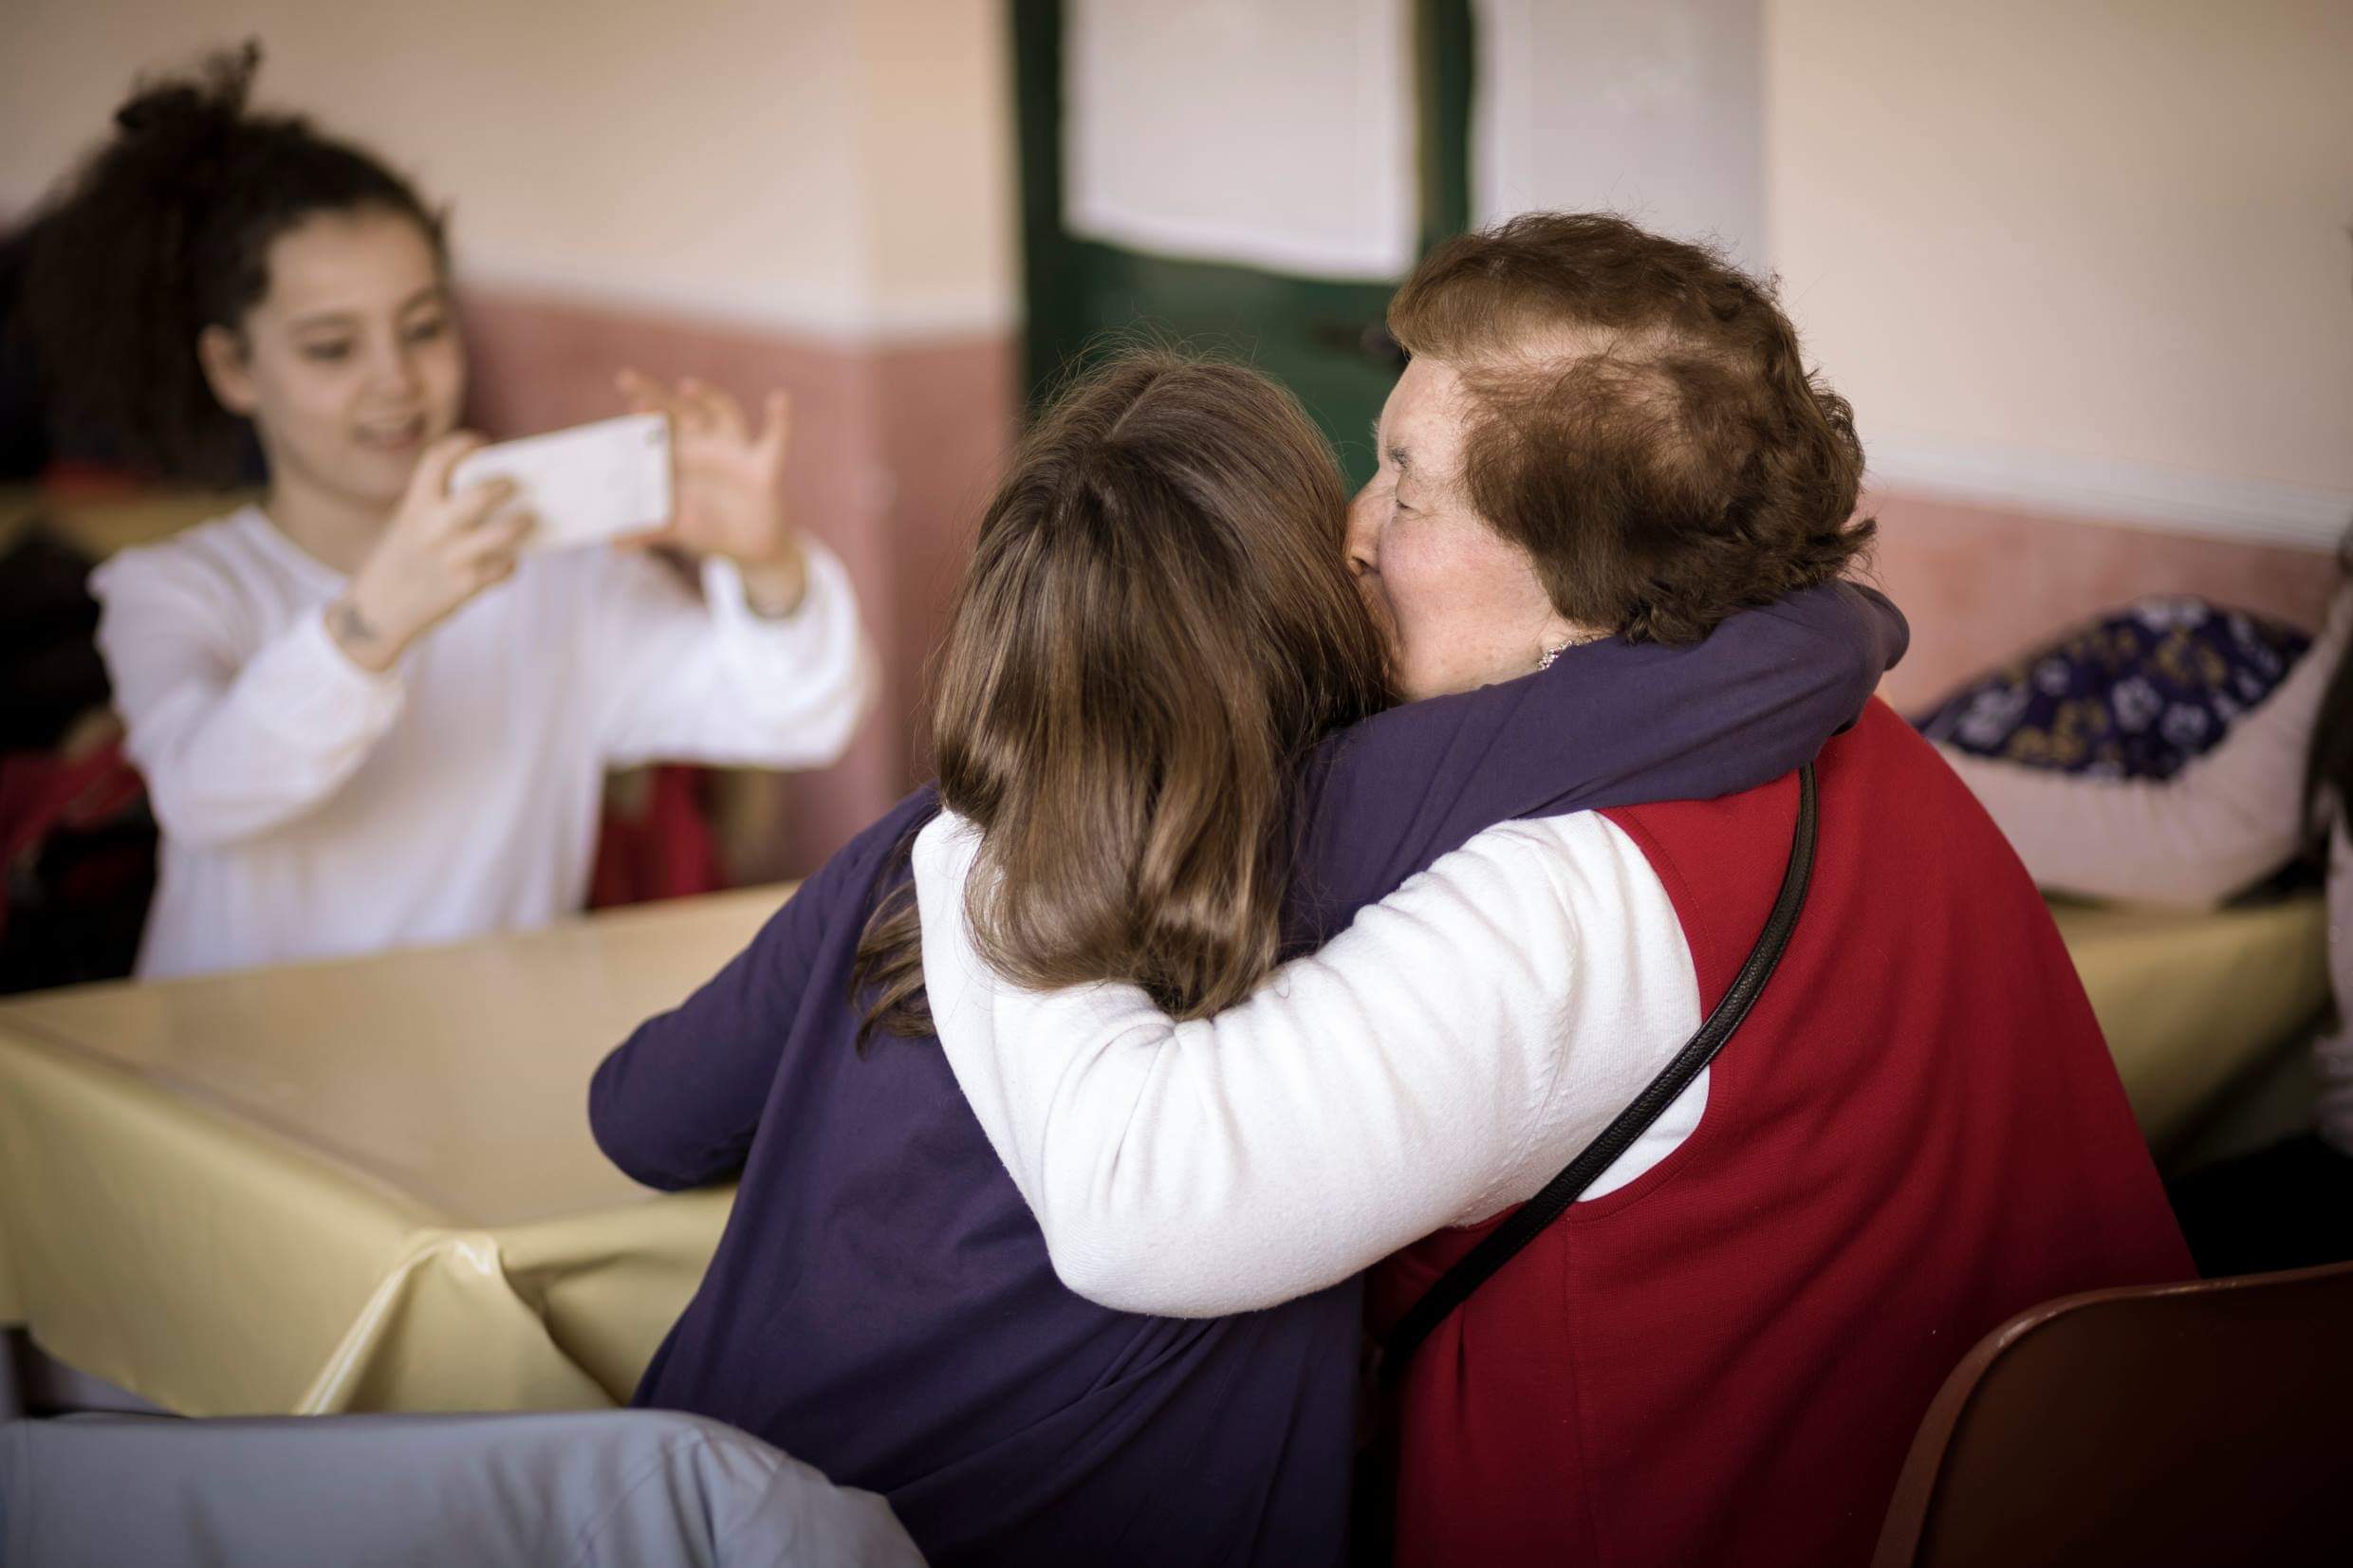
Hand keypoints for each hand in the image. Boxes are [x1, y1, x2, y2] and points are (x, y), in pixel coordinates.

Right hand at [328, 433, 534, 672]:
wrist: (374, 613)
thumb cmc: (400, 562)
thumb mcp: (408, 526)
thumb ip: (439, 509)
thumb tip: (495, 496)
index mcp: (414, 506)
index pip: (437, 461)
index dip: (461, 446)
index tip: (480, 442)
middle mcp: (432, 528)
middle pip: (480, 495)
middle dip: (504, 486)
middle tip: (515, 484)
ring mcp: (451, 557)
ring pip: (501, 533)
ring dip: (520, 523)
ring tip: (529, 519)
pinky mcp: (465, 585)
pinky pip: (503, 567)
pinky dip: (510, 563)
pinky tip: (509, 561)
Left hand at [617, 371, 806, 613]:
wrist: (749, 549)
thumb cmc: (710, 531)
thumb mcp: (677, 530)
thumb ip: (648, 531)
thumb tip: (613, 542)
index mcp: (683, 457)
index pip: (658, 429)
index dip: (642, 417)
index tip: (629, 409)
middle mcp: (707, 446)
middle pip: (681, 410)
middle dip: (656, 396)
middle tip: (625, 379)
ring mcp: (735, 452)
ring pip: (723, 413)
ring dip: (707, 397)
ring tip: (685, 387)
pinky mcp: (763, 467)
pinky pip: (774, 440)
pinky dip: (779, 421)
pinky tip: (779, 400)